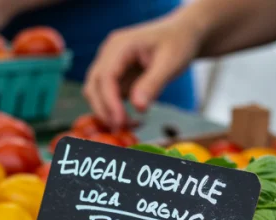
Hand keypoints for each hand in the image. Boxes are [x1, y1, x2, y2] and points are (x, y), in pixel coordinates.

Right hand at [84, 15, 202, 128]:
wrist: (182, 33)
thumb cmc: (178, 43)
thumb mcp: (170, 63)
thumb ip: (153, 84)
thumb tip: (138, 108)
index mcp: (120, 45)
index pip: (105, 76)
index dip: (109, 102)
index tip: (120, 122)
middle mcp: (109, 53)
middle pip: (93, 86)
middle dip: (104, 110)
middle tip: (122, 129)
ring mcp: (110, 63)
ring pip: (95, 92)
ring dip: (107, 112)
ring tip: (129, 126)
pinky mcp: (115, 75)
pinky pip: (107, 95)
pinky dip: (114, 110)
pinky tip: (132, 119)